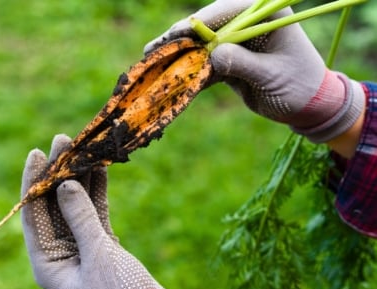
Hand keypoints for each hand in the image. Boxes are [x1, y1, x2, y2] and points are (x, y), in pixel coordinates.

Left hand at [21, 134, 171, 288]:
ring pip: (77, 204)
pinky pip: (96, 211)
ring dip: (80, 177)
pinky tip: (99, 169)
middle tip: (63, 141)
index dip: (33, 182)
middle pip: (55, 204)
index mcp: (48, 262)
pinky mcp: (102, 242)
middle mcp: (60, 252)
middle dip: (59, 173)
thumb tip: (65, 185)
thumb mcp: (97, 254)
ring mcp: (81, 245)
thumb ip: (81, 218)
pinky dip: (98, 191)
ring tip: (83, 149)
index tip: (36, 153)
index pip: (33, 214)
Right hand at [145, 0, 364, 143]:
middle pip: (207, 26)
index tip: (176, 35)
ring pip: (202, 45)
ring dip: (179, 55)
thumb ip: (243, 64)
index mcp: (265, 14)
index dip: (199, 23)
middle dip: (180, 38)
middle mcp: (248, 24)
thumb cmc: (299, 87)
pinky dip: (190, 73)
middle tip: (153, 48)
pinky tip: (170, 78)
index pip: (226, 11)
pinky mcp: (230, 61)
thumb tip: (212, 55)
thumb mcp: (272, 76)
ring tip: (151, 61)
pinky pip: (206, 65)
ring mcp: (237, 43)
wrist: (308, 106)